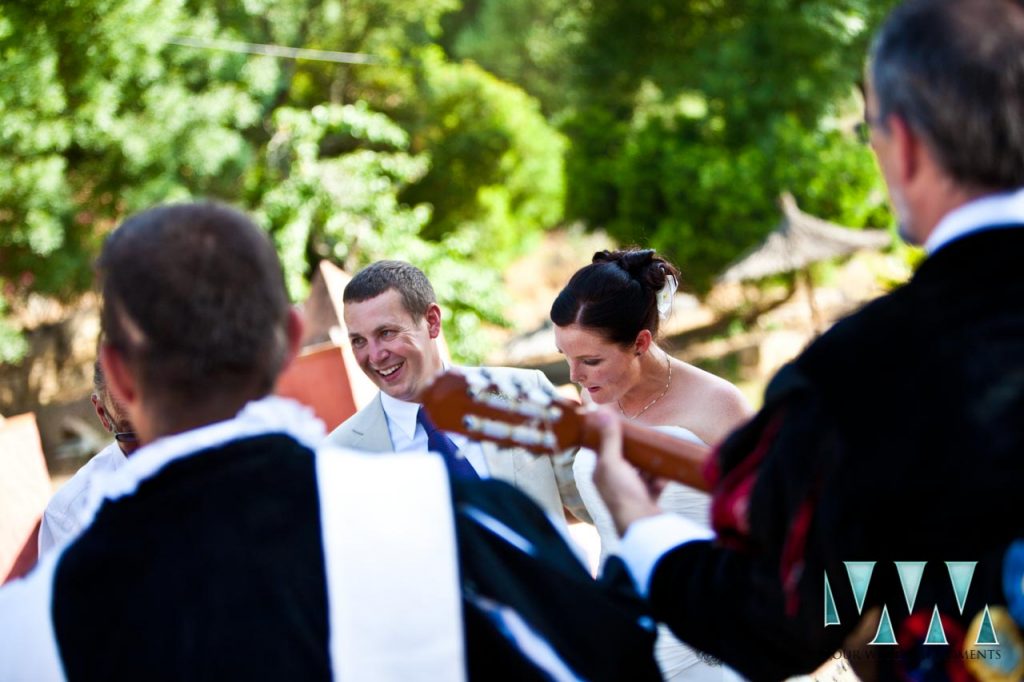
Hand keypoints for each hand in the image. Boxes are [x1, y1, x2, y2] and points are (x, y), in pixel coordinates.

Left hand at [588, 407, 663, 535]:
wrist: (642, 524)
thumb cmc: (622, 494)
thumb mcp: (612, 462)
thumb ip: (610, 439)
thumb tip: (603, 413)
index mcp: (601, 474)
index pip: (605, 450)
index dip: (614, 437)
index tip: (626, 425)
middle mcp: (614, 483)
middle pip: (626, 460)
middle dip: (638, 450)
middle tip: (648, 437)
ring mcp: (631, 492)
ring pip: (642, 471)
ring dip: (651, 463)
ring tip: (659, 452)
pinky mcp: (647, 500)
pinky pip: (655, 483)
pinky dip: (661, 477)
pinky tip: (667, 470)